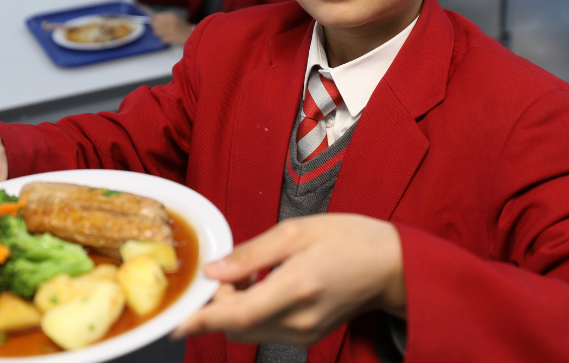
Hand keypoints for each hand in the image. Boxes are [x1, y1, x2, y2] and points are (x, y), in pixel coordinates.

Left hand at [150, 12, 194, 45]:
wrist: (191, 35)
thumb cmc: (182, 27)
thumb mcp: (174, 19)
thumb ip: (164, 18)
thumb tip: (152, 19)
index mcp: (171, 15)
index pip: (156, 17)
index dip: (154, 20)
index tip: (154, 22)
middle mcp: (170, 22)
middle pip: (154, 24)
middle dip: (155, 27)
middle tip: (159, 29)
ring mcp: (170, 30)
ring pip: (156, 32)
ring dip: (159, 34)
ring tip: (165, 34)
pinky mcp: (170, 38)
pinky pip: (161, 38)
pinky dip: (164, 39)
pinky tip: (169, 37)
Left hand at [172, 214, 405, 345]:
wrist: (391, 266)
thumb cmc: (349, 239)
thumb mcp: (296, 231)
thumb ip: (251, 254)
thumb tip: (215, 271)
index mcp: (297, 287)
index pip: (238, 314)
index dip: (203, 319)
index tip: (178, 322)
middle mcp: (299, 319)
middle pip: (237, 326)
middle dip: (219, 304)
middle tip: (229, 271)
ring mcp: (304, 333)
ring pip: (248, 330)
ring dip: (236, 308)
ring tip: (252, 275)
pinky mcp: (307, 336)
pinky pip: (265, 330)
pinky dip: (253, 313)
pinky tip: (266, 287)